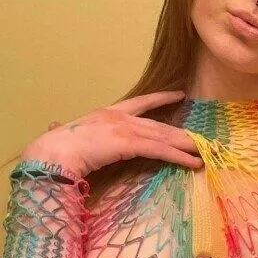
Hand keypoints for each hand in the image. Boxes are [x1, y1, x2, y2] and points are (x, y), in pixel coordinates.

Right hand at [22, 91, 202, 177]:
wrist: (53, 151)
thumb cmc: (54, 145)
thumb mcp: (65, 133)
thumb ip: (65, 128)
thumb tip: (53, 125)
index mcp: (108, 112)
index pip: (142, 102)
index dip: (162, 98)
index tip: (179, 95)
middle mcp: (122, 117)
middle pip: (159, 125)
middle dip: (180, 133)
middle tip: (200, 137)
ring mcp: (127, 128)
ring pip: (164, 137)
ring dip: (185, 146)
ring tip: (204, 150)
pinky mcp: (130, 143)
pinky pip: (161, 151)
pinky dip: (179, 157)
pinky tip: (193, 162)